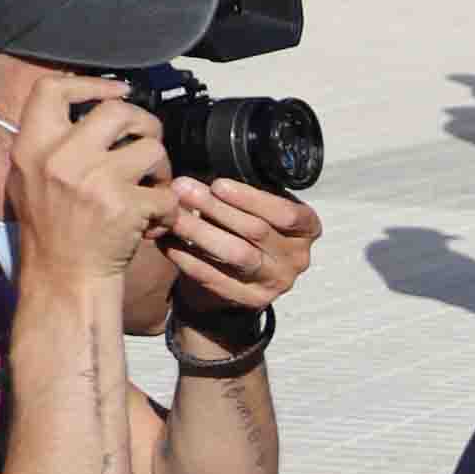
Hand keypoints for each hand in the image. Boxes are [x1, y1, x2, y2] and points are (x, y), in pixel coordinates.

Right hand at [8, 71, 169, 282]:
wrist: (64, 275)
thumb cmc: (50, 227)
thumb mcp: (27, 177)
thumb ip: (49, 141)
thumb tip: (84, 104)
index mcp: (32, 147)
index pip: (51, 89)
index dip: (90, 83)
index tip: (117, 90)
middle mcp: (62, 158)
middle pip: (118, 110)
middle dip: (144, 123)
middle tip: (147, 142)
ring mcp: (95, 181)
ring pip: (153, 149)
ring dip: (162, 168)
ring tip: (151, 187)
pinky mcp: (127, 206)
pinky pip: (168, 192)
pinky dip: (170, 208)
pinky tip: (155, 219)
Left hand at [156, 179, 320, 316]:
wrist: (240, 279)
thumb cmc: (247, 232)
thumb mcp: (259, 210)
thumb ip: (245, 196)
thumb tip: (206, 174)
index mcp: (306, 230)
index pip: (287, 214)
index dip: (251, 199)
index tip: (218, 184)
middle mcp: (296, 258)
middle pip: (256, 231)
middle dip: (216, 208)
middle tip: (183, 189)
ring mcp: (275, 282)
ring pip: (236, 254)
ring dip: (200, 231)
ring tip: (172, 214)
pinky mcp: (249, 300)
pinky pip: (215, 277)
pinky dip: (187, 257)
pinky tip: (168, 241)